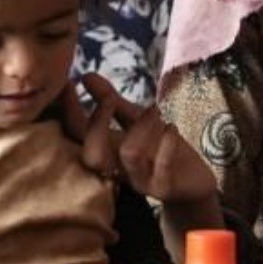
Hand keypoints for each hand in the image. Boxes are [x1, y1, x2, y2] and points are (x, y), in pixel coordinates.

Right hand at [79, 73, 217, 203]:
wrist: (193, 184)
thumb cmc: (160, 150)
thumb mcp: (135, 122)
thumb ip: (111, 102)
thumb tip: (85, 75)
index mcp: (107, 151)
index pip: (77, 134)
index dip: (69, 110)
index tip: (69, 82)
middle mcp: (117, 168)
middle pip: (91, 155)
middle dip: (96, 124)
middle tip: (110, 99)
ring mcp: (140, 180)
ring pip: (129, 154)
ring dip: (141, 126)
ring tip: (155, 110)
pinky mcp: (163, 187)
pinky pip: (161, 167)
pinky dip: (167, 143)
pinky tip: (172, 128)